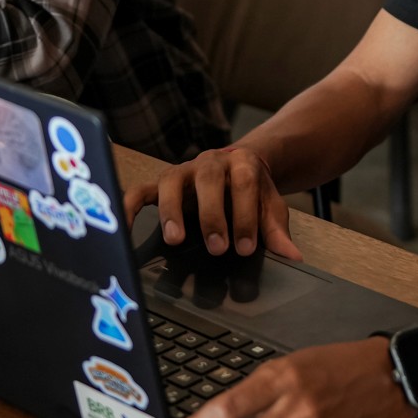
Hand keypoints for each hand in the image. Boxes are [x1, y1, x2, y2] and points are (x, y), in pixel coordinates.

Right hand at [125, 145, 302, 258]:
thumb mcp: (270, 207)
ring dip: (172, 209)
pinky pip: (139, 191)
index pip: (245, 183)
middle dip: (212, 214)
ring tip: (175, 239)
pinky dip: (129, 207)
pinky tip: (124, 228)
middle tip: (217, 247)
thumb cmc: (252, 192)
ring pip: (171, 181)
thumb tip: (292, 256)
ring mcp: (182, 171)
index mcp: (242, 163)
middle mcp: (210, 162)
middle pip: (208, 179)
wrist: (239, 167)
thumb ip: (277, 230)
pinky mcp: (160, 184)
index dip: (246, 215)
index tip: (245, 247)